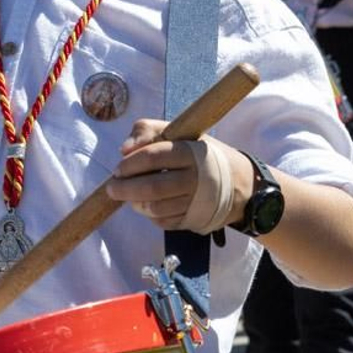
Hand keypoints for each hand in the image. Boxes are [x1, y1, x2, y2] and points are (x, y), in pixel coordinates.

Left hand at [104, 128, 249, 233]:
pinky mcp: (194, 220)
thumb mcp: (179, 132)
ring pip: (156, 209)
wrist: (239, 182)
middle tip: (112, 188)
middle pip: (153, 188)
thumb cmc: (198, 153)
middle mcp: (196, 178)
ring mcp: (196, 202)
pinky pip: (164, 222)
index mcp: (191, 152)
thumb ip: (148, 130)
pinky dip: (150, 215)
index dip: (130, 164)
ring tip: (130, 196)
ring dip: (136, 203)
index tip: (118, 169)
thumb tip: (124, 149)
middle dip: (126, 189)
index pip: (153, 157)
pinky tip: (148, 205)